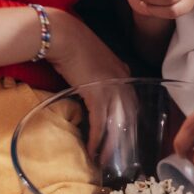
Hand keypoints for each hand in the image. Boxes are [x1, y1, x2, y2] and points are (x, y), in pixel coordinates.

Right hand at [45, 9, 131, 154]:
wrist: (62, 34)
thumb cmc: (72, 45)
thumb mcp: (92, 62)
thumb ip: (99, 76)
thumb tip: (93, 91)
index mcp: (123, 73)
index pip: (132, 103)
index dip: (129, 122)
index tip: (126, 138)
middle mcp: (122, 81)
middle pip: (129, 116)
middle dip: (125, 138)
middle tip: (120, 157)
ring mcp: (112, 87)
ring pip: (117, 123)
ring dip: (111, 144)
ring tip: (105, 159)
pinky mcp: (98, 93)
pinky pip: (100, 122)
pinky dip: (96, 138)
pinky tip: (92, 148)